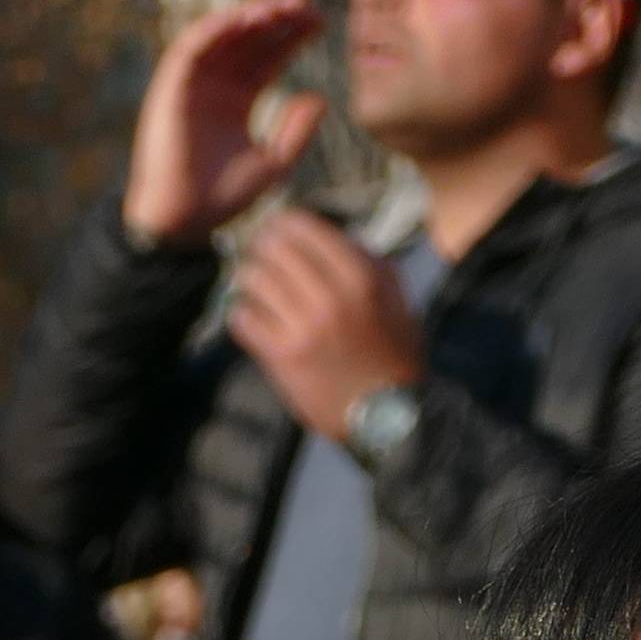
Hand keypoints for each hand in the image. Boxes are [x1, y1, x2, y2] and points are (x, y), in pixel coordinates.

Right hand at [124, 0, 328, 241]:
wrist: (185, 218)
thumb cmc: (225, 198)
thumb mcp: (275, 163)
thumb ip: (297, 131)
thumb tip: (320, 98)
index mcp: (238, 101)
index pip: (268, 58)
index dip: (292, 37)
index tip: (319, 22)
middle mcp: (216, 85)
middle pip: (249, 40)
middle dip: (277, 18)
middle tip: (307, 2)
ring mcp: (193, 82)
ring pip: (223, 34)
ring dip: (251, 14)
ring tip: (283, 4)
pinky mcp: (171, 84)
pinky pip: (193, 44)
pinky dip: (218, 26)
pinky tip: (248, 16)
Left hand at [226, 209, 424, 449]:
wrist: (389, 416)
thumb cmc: (395, 356)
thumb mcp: (397, 300)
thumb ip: (370, 262)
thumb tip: (335, 233)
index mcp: (360, 277)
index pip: (304, 228)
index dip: (284, 223)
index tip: (277, 228)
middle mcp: (330, 297)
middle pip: (273, 249)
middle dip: (262, 248)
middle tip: (260, 254)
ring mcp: (303, 327)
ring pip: (253, 279)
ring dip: (250, 280)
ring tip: (255, 286)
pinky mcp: (283, 357)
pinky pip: (243, 319)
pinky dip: (243, 314)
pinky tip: (254, 318)